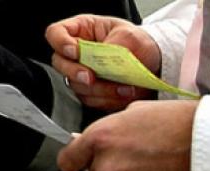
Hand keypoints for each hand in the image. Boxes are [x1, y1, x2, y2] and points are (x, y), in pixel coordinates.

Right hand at [46, 14, 160, 110]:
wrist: (153, 63)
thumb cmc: (139, 43)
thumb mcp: (129, 36)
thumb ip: (110, 47)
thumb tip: (99, 61)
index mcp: (82, 31)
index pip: (56, 34)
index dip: (60, 43)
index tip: (75, 51)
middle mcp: (78, 54)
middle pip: (60, 64)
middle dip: (76, 72)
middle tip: (90, 77)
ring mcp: (82, 74)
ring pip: (76, 86)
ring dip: (100, 89)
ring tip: (123, 87)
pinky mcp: (92, 92)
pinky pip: (91, 100)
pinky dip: (107, 99)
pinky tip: (123, 93)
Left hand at [58, 100, 197, 170]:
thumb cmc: (181, 124)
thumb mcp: (137, 111)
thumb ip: (110, 129)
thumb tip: (96, 141)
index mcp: (102, 139)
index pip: (68, 159)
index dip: (74, 158)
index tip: (78, 159)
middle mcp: (107, 168)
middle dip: (112, 164)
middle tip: (138, 154)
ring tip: (157, 165)